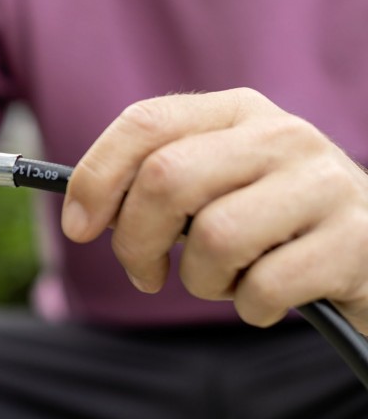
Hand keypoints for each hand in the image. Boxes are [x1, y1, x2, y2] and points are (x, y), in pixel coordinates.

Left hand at [62, 87, 367, 333]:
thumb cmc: (269, 222)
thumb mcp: (214, 185)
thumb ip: (154, 184)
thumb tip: (81, 211)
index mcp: (236, 112)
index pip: (144, 123)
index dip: (96, 177)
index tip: (77, 227)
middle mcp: (280, 135)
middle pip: (167, 179)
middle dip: (136, 241)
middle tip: (145, 273)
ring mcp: (322, 183)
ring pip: (214, 237)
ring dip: (201, 281)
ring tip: (223, 280)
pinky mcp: (353, 240)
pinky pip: (264, 287)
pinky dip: (249, 307)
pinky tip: (265, 298)